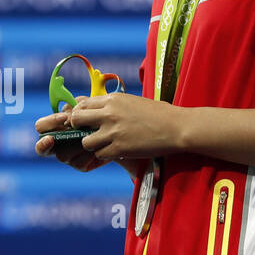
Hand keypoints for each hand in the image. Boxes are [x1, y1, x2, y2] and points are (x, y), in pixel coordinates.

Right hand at [34, 102, 108, 171]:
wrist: (118, 131)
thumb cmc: (100, 116)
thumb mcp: (89, 107)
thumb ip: (77, 106)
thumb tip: (68, 111)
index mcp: (56, 128)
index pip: (41, 128)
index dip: (46, 124)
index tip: (62, 118)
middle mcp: (58, 145)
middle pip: (42, 148)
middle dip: (51, 142)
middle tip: (59, 136)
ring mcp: (68, 156)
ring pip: (62, 156)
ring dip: (74, 147)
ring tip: (90, 138)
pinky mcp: (81, 165)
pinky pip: (78, 163)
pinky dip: (88, 155)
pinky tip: (98, 147)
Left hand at [63, 94, 186, 161]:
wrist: (177, 127)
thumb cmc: (159, 114)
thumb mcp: (132, 101)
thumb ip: (112, 104)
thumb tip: (92, 107)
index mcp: (113, 99)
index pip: (81, 104)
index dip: (79, 113)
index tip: (83, 121)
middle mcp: (109, 113)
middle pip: (76, 119)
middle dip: (78, 128)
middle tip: (87, 133)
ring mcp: (113, 132)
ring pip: (85, 141)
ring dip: (92, 145)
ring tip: (104, 144)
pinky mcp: (120, 148)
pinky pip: (100, 154)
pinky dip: (105, 155)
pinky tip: (115, 152)